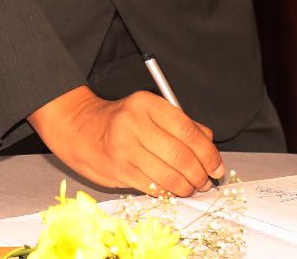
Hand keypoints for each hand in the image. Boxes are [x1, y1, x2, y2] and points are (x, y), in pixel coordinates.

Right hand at [28, 86, 223, 196]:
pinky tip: (173, 190)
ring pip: (168, 175)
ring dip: (187, 187)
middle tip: (207, 182)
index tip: (217, 166)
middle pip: (180, 156)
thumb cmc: (120, 120)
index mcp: (146, 103)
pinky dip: (168, 192)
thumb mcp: (149, 111)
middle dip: (200, 174)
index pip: (187, 130)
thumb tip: (209, 144)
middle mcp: (134, 123)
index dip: (208, 152)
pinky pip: (153, 187)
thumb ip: (181, 124)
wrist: (80, 128)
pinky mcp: (118, 170)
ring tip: (192, 188)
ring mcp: (124, 148)